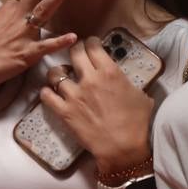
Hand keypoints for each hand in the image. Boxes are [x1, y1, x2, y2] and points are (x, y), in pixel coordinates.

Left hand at [38, 37, 155, 174]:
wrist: (121, 146)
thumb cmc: (137, 122)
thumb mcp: (141, 96)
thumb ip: (128, 84)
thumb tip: (125, 83)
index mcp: (110, 72)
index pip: (94, 47)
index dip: (91, 42)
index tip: (91, 44)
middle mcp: (89, 79)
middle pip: (74, 53)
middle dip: (74, 49)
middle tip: (76, 53)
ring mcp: (74, 95)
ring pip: (55, 73)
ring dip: (58, 71)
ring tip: (60, 75)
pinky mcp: (63, 111)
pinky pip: (46, 95)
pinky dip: (47, 91)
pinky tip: (51, 93)